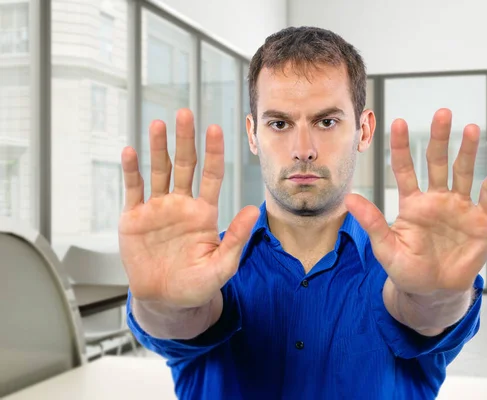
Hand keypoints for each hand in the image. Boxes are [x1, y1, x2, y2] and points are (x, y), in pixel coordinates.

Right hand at [119, 109, 258, 308]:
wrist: (165, 301)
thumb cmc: (196, 285)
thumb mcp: (221, 266)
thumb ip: (236, 239)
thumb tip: (254, 210)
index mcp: (204, 212)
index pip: (212, 175)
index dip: (213, 152)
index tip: (215, 129)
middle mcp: (182, 204)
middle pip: (185, 165)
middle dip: (185, 140)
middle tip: (185, 113)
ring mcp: (157, 209)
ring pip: (159, 171)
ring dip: (157, 148)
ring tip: (158, 124)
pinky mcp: (134, 218)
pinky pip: (133, 190)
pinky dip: (131, 171)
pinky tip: (131, 152)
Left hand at [346, 108, 486, 294]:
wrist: (435, 292)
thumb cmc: (408, 270)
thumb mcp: (386, 248)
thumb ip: (372, 222)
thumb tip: (349, 197)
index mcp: (412, 203)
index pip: (405, 168)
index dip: (401, 146)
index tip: (398, 122)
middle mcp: (436, 199)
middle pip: (437, 162)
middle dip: (439, 138)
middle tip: (442, 113)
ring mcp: (460, 207)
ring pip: (464, 172)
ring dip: (468, 151)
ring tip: (471, 128)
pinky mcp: (481, 219)